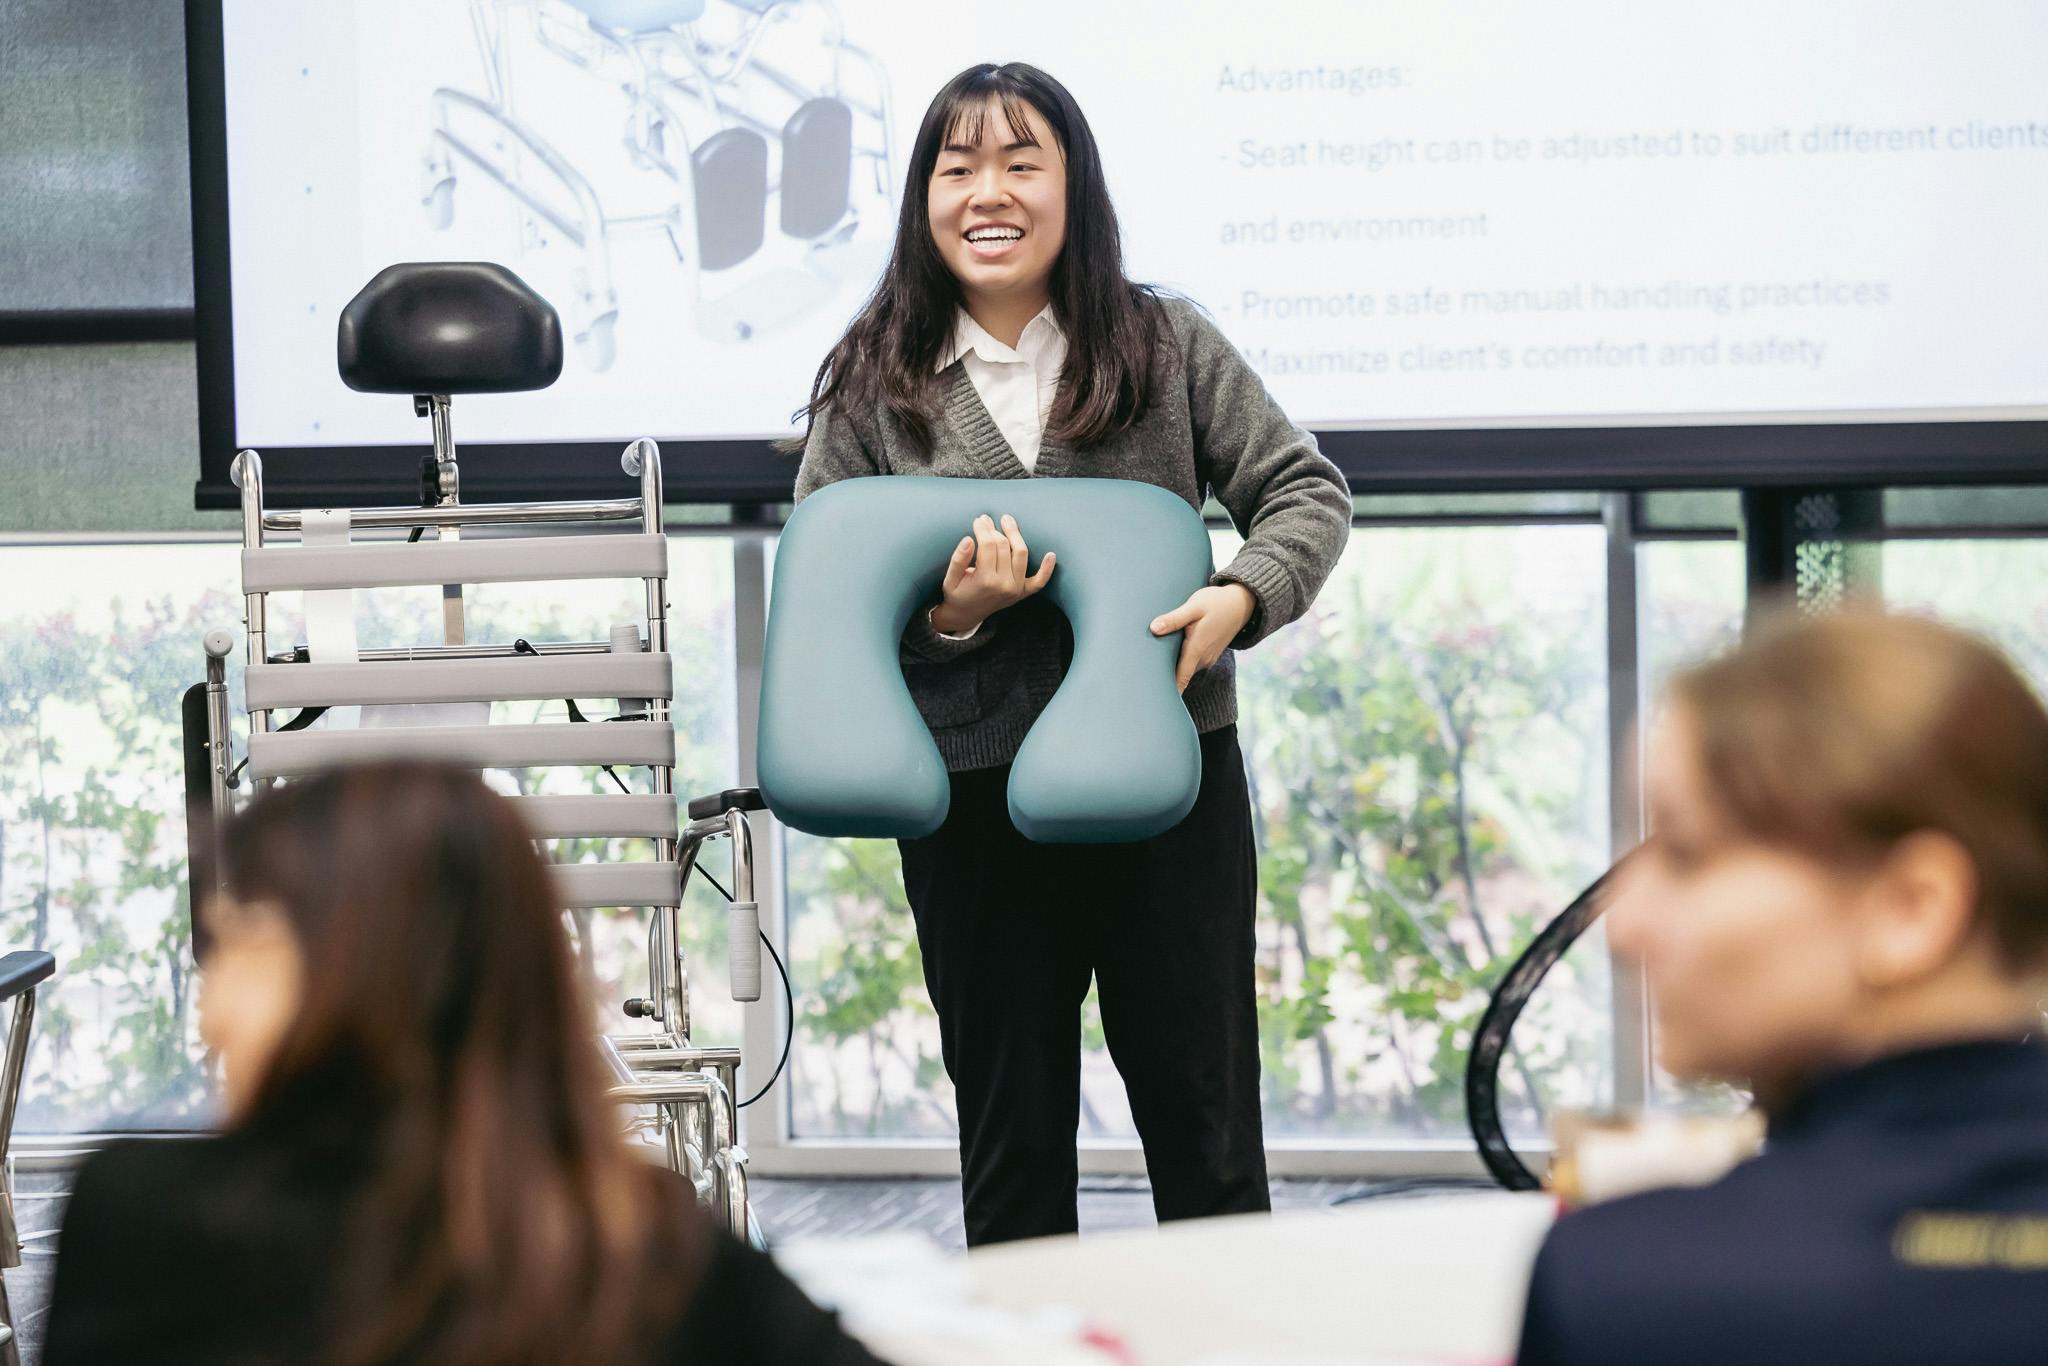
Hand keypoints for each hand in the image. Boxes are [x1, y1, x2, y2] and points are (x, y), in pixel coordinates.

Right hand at [929, 514, 1054, 635]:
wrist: (965, 615)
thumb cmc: (956, 594)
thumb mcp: (950, 579)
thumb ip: (958, 559)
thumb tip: (969, 539)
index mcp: (985, 581)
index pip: (988, 545)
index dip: (983, 529)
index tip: (978, 520)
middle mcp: (1004, 585)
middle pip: (1003, 546)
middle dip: (995, 529)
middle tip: (986, 519)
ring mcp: (1016, 589)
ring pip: (1021, 554)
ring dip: (1016, 535)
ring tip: (1007, 521)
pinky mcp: (1022, 593)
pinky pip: (1039, 581)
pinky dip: (1047, 569)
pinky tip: (1051, 555)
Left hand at [1151, 584, 1255, 692]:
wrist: (1241, 603)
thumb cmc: (1216, 603)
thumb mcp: (1194, 607)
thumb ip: (1174, 619)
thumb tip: (1154, 628)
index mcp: (1197, 649)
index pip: (1181, 679)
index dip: (1169, 692)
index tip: (1155, 702)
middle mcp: (1203, 659)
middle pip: (1180, 675)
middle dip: (1164, 677)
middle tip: (1142, 679)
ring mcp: (1207, 659)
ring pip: (1185, 669)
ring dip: (1172, 668)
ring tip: (1151, 666)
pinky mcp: (1208, 655)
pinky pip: (1191, 663)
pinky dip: (1180, 661)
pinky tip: (1169, 654)